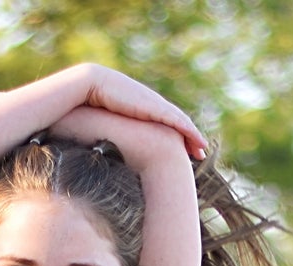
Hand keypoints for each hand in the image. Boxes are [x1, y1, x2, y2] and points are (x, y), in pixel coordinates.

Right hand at [80, 66, 206, 159]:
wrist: (91, 85)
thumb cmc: (91, 104)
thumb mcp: (105, 120)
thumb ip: (110, 130)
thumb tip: (102, 148)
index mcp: (141, 107)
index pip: (163, 122)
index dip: (175, 135)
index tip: (182, 150)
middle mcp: (151, 104)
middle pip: (176, 121)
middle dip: (190, 137)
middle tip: (199, 153)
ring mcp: (154, 104)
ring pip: (180, 121)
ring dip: (193, 136)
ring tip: (202, 150)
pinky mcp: (154, 107)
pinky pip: (177, 121)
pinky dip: (189, 131)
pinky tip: (198, 140)